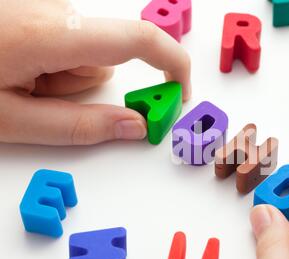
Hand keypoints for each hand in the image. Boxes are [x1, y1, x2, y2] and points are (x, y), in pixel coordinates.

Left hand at [0, 0, 190, 145]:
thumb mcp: (11, 120)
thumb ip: (78, 127)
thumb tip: (135, 126)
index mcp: (54, 33)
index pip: (141, 40)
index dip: (174, 64)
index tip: (181, 92)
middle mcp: (55, 9)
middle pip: (104, 58)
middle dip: (82, 88)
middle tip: (38, 101)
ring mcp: (45, 5)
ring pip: (83, 53)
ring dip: (61, 76)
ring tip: (20, 82)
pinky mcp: (37, 8)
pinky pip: (65, 40)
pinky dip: (50, 61)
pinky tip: (17, 65)